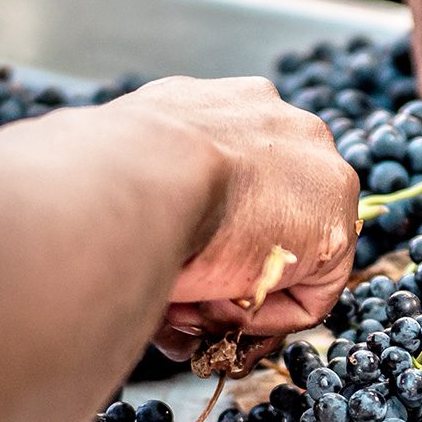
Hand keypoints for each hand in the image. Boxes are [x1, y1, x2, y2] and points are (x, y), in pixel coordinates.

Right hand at [0, 76, 356, 362]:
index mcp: (212, 106)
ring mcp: (313, 163)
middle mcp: (272, 120)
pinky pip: (312, 290)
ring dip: (237, 295)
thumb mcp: (102, 175)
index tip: (167, 274)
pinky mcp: (336, 220)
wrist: (133, 175)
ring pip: (287, 253)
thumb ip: (122, 197)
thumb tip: (84, 231)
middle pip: (261, 216)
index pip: (226, 181)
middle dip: (221, 270)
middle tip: (178, 303)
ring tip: (189, 311)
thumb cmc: (93, 177)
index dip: (197, 240)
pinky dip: (267, 316)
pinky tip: (221, 313)